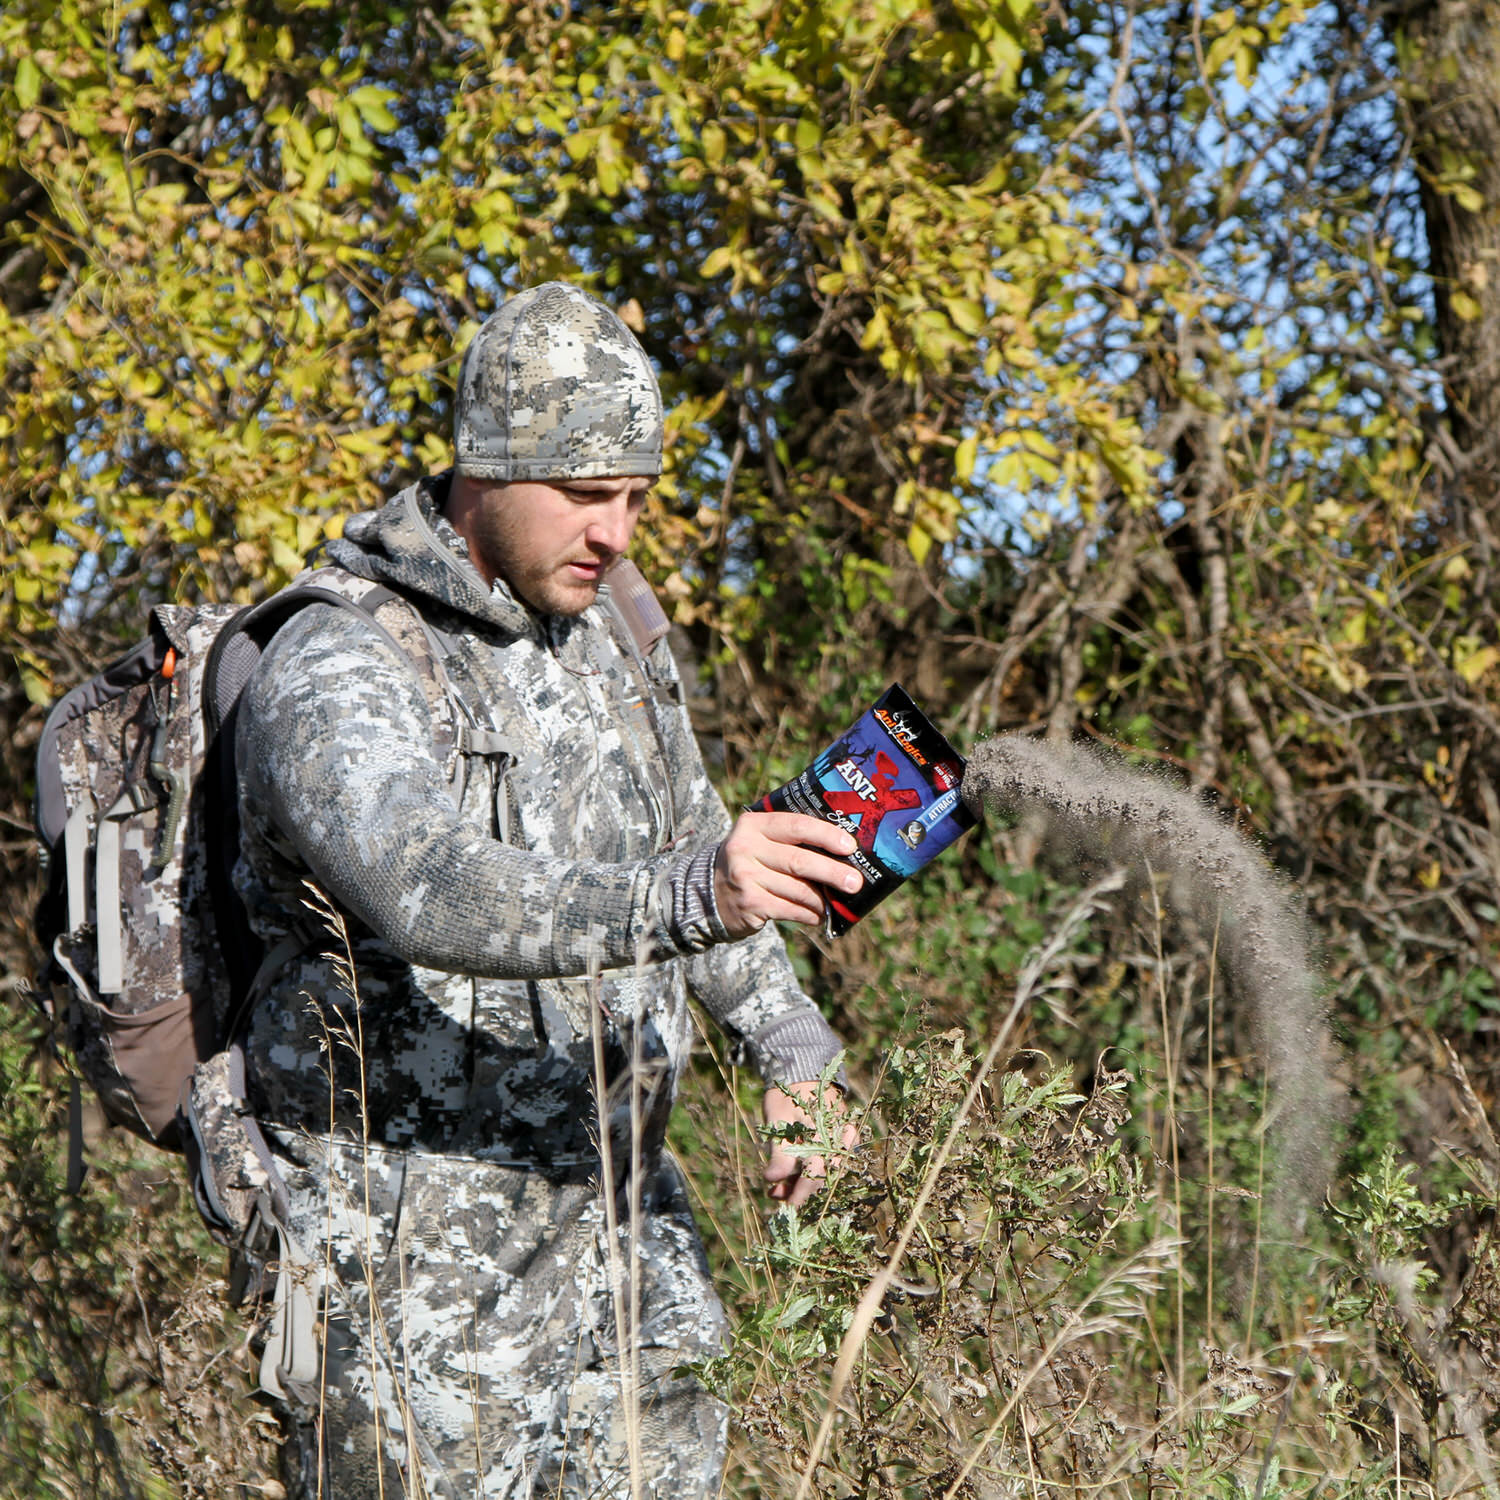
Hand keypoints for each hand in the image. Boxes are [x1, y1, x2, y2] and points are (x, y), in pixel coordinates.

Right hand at [713, 811, 861, 938]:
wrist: (708, 893)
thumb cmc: (750, 862)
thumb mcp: (760, 840)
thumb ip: (791, 838)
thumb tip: (843, 851)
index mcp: (753, 825)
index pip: (796, 826)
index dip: (826, 835)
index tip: (850, 846)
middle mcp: (746, 848)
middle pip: (799, 861)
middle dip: (832, 872)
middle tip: (855, 883)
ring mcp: (746, 877)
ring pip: (797, 890)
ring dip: (822, 899)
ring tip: (837, 903)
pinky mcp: (750, 903)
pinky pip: (790, 910)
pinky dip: (809, 915)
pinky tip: (819, 916)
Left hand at [763, 1083, 859, 1207]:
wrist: (802, 1075)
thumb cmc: (787, 1096)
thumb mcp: (777, 1121)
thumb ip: (779, 1153)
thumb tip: (772, 1181)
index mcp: (825, 1130)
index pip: (815, 1171)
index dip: (801, 1193)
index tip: (786, 1208)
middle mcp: (840, 1138)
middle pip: (823, 1176)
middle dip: (799, 1191)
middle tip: (776, 1195)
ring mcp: (844, 1140)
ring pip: (826, 1173)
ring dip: (803, 1184)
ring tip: (779, 1187)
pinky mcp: (841, 1142)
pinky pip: (829, 1164)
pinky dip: (810, 1173)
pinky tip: (792, 1177)